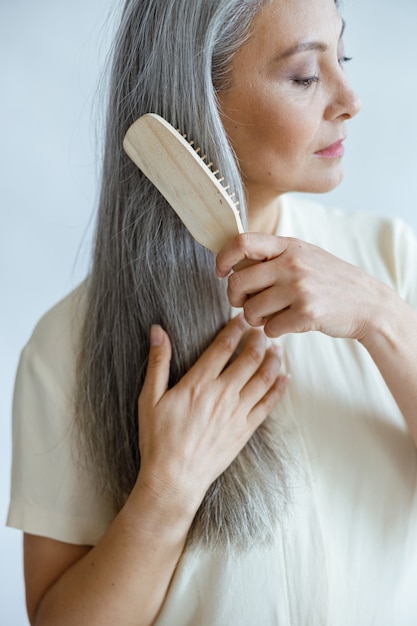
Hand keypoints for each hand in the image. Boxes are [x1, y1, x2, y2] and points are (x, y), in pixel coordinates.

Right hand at [137, 314, 287, 513]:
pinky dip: (279, 388)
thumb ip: (157, 362)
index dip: (236, 328)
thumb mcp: (148, 398)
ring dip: (273, 359)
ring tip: (277, 347)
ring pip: (264, 378)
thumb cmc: (158, 439)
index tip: (243, 317)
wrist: (174, 479)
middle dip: (259, 339)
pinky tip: (285, 377)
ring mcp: (237, 413)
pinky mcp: (245, 430)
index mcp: (198, 383)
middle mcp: (222, 394)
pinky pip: (268, 404)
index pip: (223, 346)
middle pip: (249, 358)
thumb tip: (157, 330)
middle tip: (264, 328)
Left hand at [216, 233, 381, 339]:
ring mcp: (299, 288)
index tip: (221, 272)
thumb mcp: (304, 256)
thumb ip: (273, 256)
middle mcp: (292, 264)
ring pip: (250, 309)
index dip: (223, 258)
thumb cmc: (328, 280)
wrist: (367, 303)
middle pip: (238, 281)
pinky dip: (273, 331)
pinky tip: (286, 324)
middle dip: (234, 298)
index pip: (241, 242)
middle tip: (244, 303)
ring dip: (254, 319)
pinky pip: (269, 328)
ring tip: (269, 316)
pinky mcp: (306, 313)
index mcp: (288, 246)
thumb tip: (232, 265)